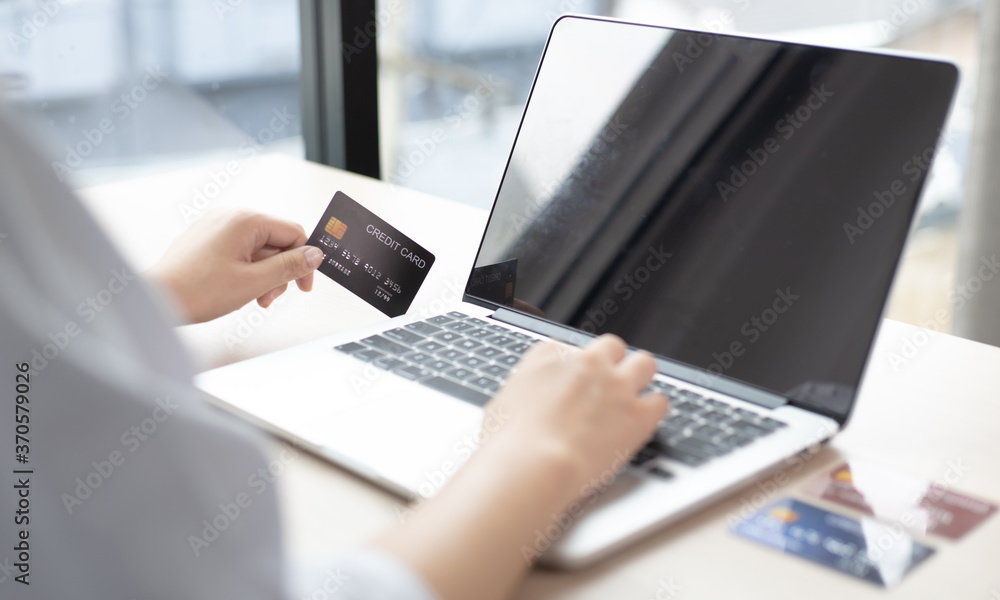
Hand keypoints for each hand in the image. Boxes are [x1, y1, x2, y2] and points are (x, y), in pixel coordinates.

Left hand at [146, 209, 321, 322]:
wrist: (156, 299)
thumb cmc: (196, 290)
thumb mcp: (255, 282)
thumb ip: (290, 267)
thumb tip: (314, 255)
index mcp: (245, 220)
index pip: (293, 233)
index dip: (304, 261)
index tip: (304, 285)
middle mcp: (231, 217)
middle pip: (276, 242)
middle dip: (280, 272)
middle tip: (270, 297)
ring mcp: (216, 227)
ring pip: (258, 249)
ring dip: (263, 275)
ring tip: (253, 298)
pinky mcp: (206, 240)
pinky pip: (239, 252)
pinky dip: (246, 271)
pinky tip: (237, 290)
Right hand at [484, 334, 668, 494]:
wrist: (531, 466)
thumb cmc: (508, 443)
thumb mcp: (502, 404)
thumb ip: (524, 394)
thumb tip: (526, 404)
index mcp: (549, 356)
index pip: (567, 348)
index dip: (572, 369)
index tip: (571, 385)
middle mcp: (586, 363)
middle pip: (611, 346)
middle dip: (610, 364)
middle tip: (604, 388)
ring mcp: (616, 386)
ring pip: (644, 363)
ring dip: (639, 378)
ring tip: (631, 399)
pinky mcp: (638, 414)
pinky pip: (661, 401)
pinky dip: (653, 411)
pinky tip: (643, 423)